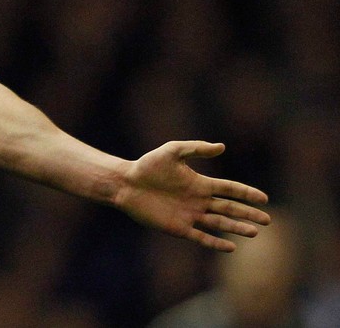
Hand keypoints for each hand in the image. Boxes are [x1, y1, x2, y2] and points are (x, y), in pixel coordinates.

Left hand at [116, 141, 270, 251]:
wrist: (126, 183)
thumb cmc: (147, 166)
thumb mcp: (172, 151)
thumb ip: (196, 148)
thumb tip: (222, 147)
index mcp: (200, 183)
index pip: (229, 189)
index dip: (246, 193)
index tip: (264, 198)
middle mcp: (199, 201)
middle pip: (229, 208)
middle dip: (248, 213)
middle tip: (267, 219)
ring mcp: (190, 215)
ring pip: (219, 223)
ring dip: (237, 228)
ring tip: (255, 232)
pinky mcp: (179, 227)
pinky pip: (201, 237)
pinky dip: (215, 242)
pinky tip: (231, 247)